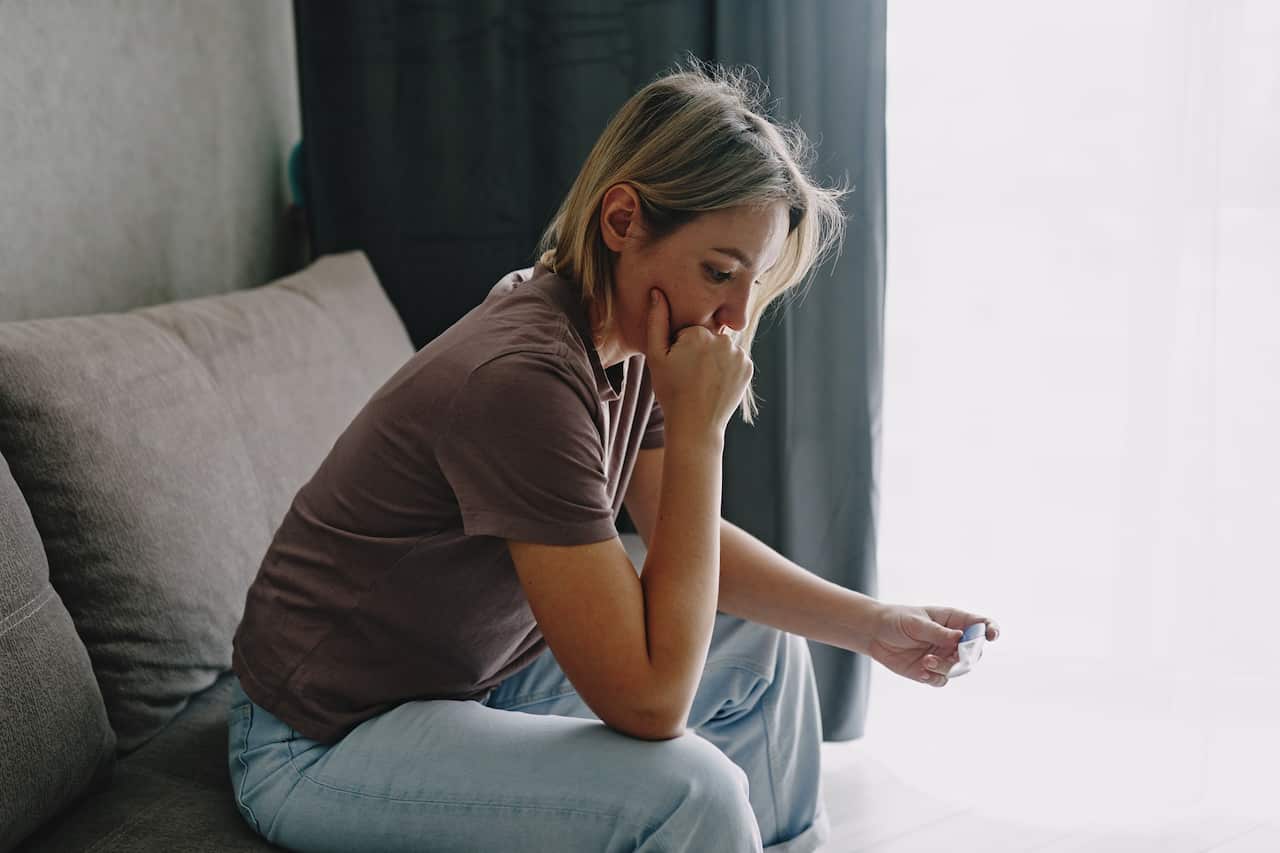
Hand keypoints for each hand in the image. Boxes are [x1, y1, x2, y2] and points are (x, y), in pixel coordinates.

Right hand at [644, 288, 752, 435]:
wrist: (695, 425)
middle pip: (708, 337)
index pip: (689, 330)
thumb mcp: (656, 357)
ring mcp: (738, 354)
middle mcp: (722, 339)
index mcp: (699, 333)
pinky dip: (727, 368)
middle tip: (690, 375)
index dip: (680, 348)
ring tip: (703, 380)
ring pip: (722, 348)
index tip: (677, 366)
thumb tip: (658, 292)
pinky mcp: (748, 367)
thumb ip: (657, 322)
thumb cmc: (671, 392)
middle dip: (699, 350)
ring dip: (714, 358)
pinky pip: (735, 359)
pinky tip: (716, 383)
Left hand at [867, 603, 1000, 686]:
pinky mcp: (931, 671)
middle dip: (966, 656)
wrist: (874, 634)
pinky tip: (921, 670)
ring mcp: (943, 656)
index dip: (990, 630)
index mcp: (953, 621)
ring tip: (926, 661)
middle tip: (954, 655)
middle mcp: (952, 640)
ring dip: (945, 667)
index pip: (980, 625)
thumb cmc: (897, 620)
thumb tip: (959, 637)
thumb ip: (937, 632)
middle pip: (974, 652)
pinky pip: (942, 680)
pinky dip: (934, 677)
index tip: (992, 636)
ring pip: (959, 669)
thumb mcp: (916, 623)